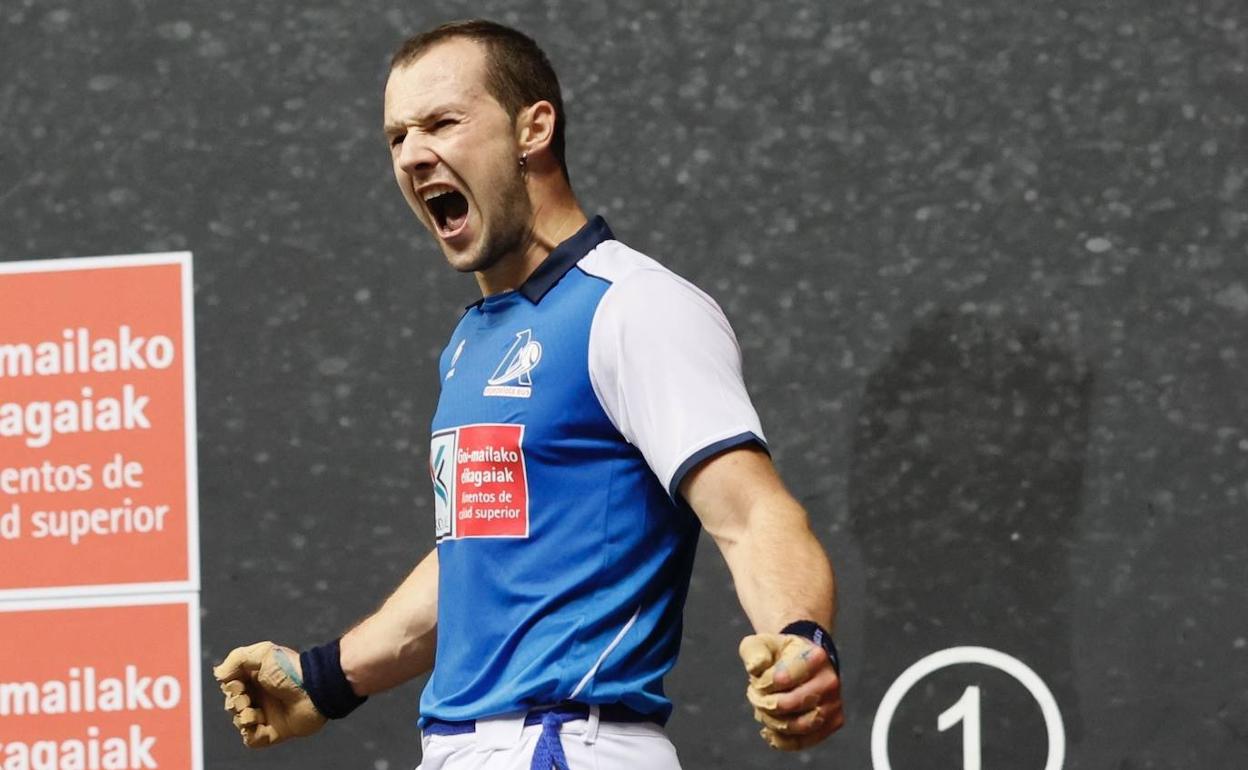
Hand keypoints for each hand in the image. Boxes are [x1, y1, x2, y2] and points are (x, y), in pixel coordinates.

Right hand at [212, 641, 327, 747]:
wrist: (315, 690)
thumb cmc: (291, 670)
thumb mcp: (263, 654)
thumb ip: (236, 659)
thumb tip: (218, 675)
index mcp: (257, 677)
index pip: (231, 686)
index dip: (231, 687)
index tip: (238, 685)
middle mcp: (261, 695)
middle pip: (232, 705)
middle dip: (235, 703)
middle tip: (246, 700)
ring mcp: (268, 714)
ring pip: (240, 722)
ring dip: (243, 718)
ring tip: (254, 713)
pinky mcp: (274, 731)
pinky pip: (252, 740)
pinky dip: (251, 734)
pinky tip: (258, 723)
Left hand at [738, 633, 843, 750]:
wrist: (803, 661)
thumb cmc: (779, 654)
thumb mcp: (762, 643)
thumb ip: (754, 652)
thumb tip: (755, 667)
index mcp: (815, 656)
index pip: (781, 679)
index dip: (762, 684)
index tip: (757, 680)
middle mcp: (830, 680)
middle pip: (790, 704)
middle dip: (764, 704)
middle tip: (755, 697)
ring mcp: (834, 703)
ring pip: (798, 726)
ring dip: (772, 722)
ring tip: (763, 711)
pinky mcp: (833, 722)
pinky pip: (804, 741)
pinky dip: (781, 740)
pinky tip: (769, 730)